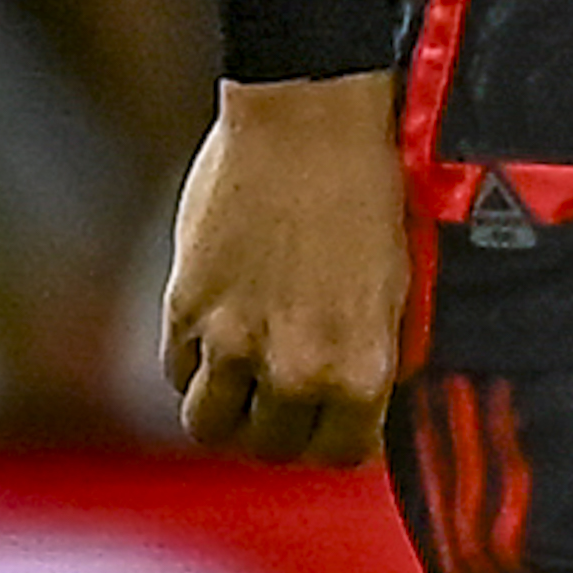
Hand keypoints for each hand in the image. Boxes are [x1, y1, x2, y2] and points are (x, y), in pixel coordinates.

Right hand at [157, 79, 414, 464]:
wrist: (309, 118)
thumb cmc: (366, 187)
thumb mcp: (395, 286)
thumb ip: (371, 351)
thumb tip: (359, 397)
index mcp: (362, 370)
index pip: (340, 455)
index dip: (334, 440)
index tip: (330, 424)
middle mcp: (297, 371)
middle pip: (272, 447)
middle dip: (278, 432)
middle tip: (281, 404)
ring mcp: (234, 343)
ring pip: (211, 425)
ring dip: (225, 413)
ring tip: (238, 386)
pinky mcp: (187, 309)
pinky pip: (178, 372)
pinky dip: (192, 367)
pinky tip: (212, 340)